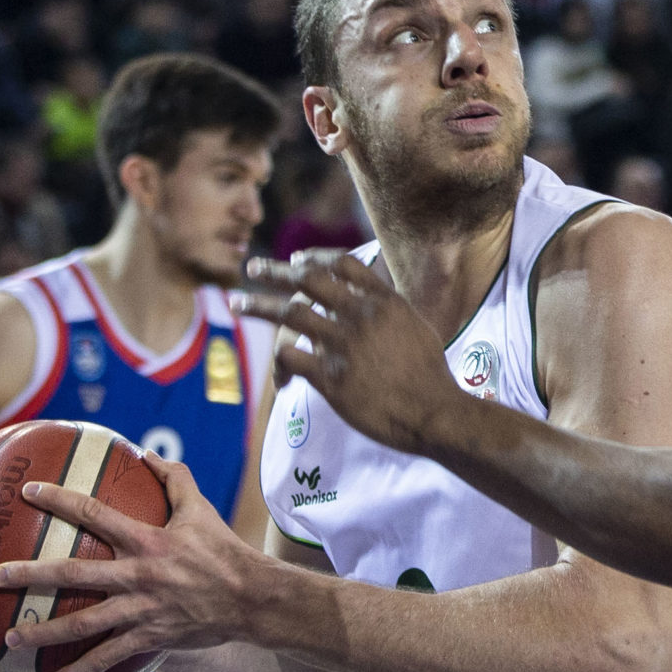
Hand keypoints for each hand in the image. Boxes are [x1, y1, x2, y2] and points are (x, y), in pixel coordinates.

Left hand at [0, 455, 268, 671]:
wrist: (252, 599)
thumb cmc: (224, 551)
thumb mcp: (200, 510)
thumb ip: (174, 480)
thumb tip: (147, 454)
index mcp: (146, 540)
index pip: (93, 514)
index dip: (59, 500)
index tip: (28, 492)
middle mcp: (138, 575)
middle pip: (73, 574)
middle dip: (31, 575)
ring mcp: (141, 609)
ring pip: (83, 623)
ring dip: (43, 631)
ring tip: (11, 636)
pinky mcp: (150, 636)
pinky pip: (109, 657)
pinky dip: (81, 670)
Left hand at [234, 251, 464, 457]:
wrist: (433, 412)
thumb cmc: (431, 376)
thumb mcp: (416, 327)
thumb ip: (391, 310)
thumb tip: (377, 300)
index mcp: (383, 301)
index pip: (340, 264)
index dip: (313, 258)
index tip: (295, 260)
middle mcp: (359, 315)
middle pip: (306, 280)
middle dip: (274, 272)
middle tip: (252, 269)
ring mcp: (342, 344)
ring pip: (288, 313)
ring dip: (256, 305)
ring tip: (237, 303)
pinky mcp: (330, 376)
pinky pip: (289, 356)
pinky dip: (279, 363)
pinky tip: (279, 374)